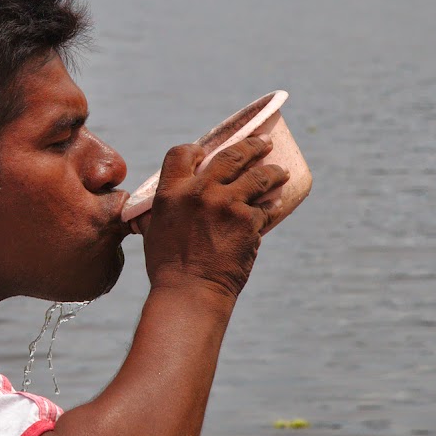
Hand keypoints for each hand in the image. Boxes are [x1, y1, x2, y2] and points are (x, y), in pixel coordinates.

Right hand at [140, 135, 289, 299]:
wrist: (191, 292)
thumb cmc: (168, 266)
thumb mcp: (155, 228)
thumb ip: (165, 208)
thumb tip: (174, 200)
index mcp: (172, 191)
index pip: (182, 153)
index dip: (196, 149)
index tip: (206, 151)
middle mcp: (201, 191)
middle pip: (231, 155)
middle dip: (252, 146)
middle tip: (263, 144)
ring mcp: (228, 205)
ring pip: (259, 177)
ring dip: (273, 172)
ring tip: (280, 172)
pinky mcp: (249, 222)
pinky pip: (266, 209)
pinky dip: (272, 206)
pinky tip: (276, 204)